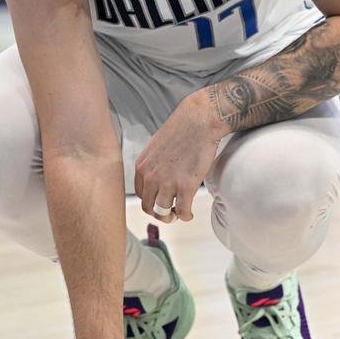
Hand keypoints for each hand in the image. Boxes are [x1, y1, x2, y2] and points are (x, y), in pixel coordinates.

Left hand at [133, 90, 223, 223]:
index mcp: (141, 166)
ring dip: (172, 217)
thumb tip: (158, 177)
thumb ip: (153, 164)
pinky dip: (186, 217)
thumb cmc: (182, 129)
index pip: (140, 195)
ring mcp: (168, 182)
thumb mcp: (156, 146)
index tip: (161, 202)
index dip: (151, 202)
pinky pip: (182, 212)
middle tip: (170, 214)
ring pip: (163, 213)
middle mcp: (151, 176)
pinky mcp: (186, 186)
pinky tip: (190, 214)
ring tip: (180, 213)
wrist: (199, 120)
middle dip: (159, 214)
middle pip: (149, 208)